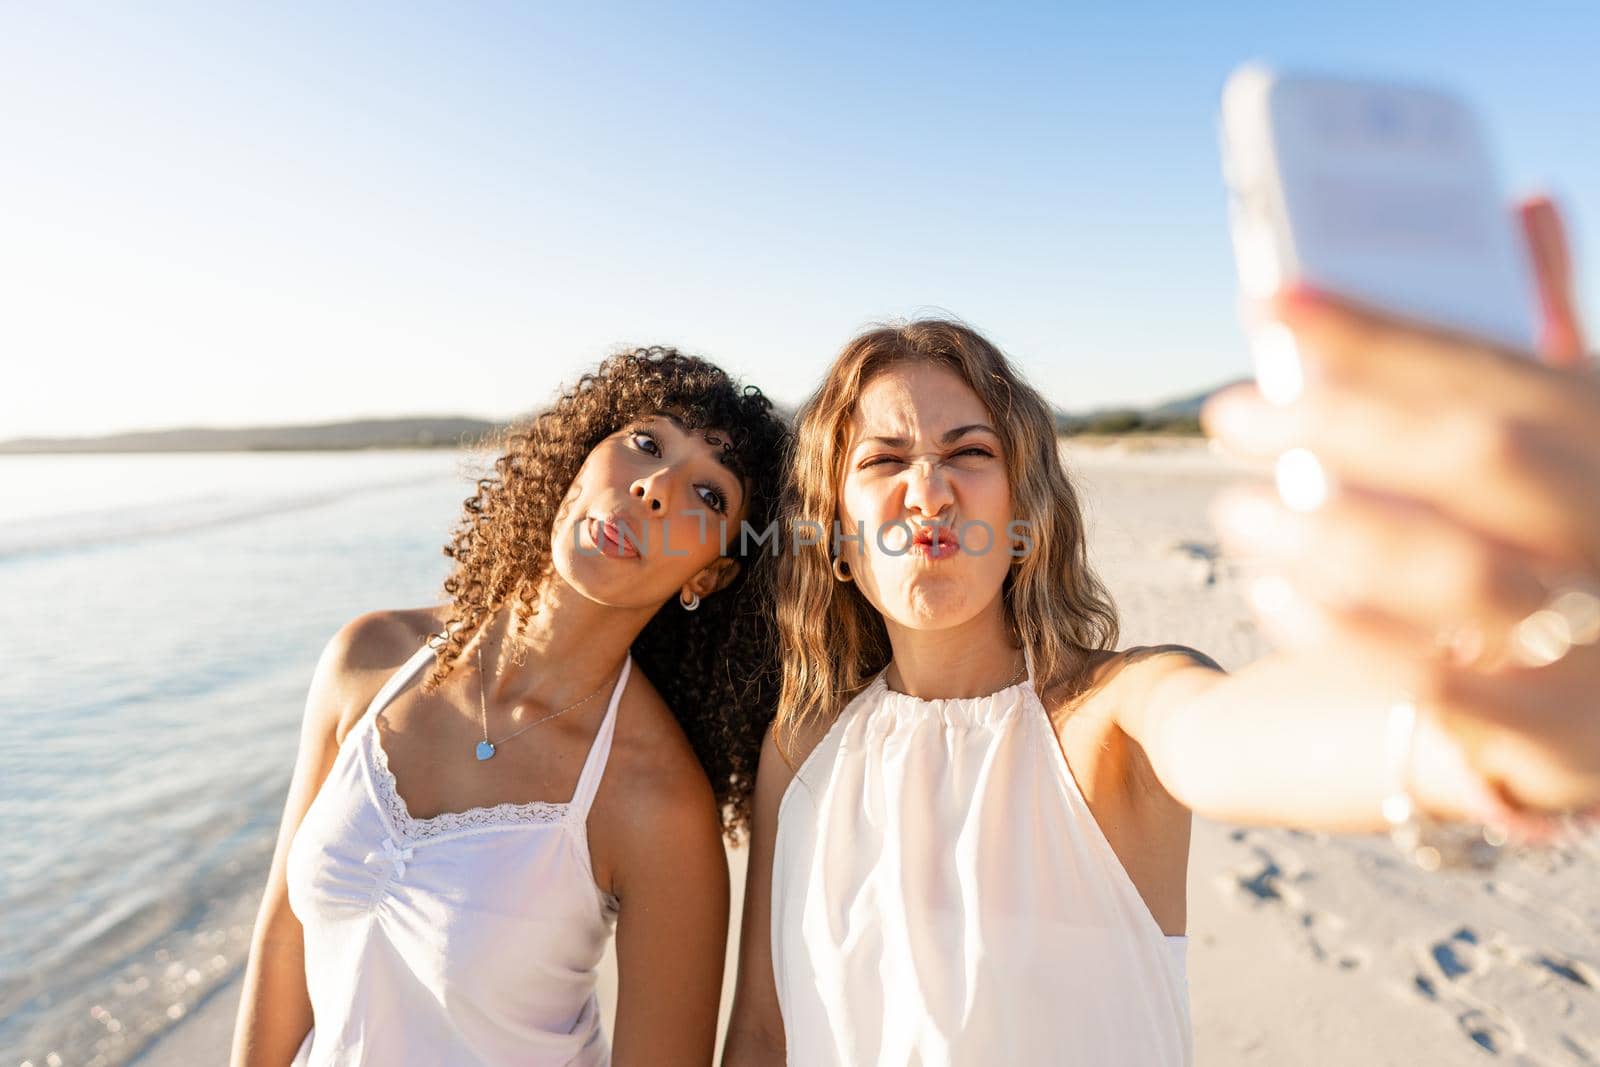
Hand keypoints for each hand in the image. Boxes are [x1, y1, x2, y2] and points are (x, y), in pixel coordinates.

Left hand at [1201, 196, 1599, 814]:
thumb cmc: (1581, 549)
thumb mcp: (1581, 443)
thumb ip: (1546, 341)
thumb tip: (1523, 202)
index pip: (1500, 364)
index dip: (1378, 330)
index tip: (1269, 303)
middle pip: (1478, 454)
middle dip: (1339, 421)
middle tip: (1228, 413)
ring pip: (1454, 571)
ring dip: (1323, 535)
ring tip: (1233, 510)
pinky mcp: (1567, 742)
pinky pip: (1438, 686)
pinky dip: (1342, 633)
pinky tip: (1273, 595)